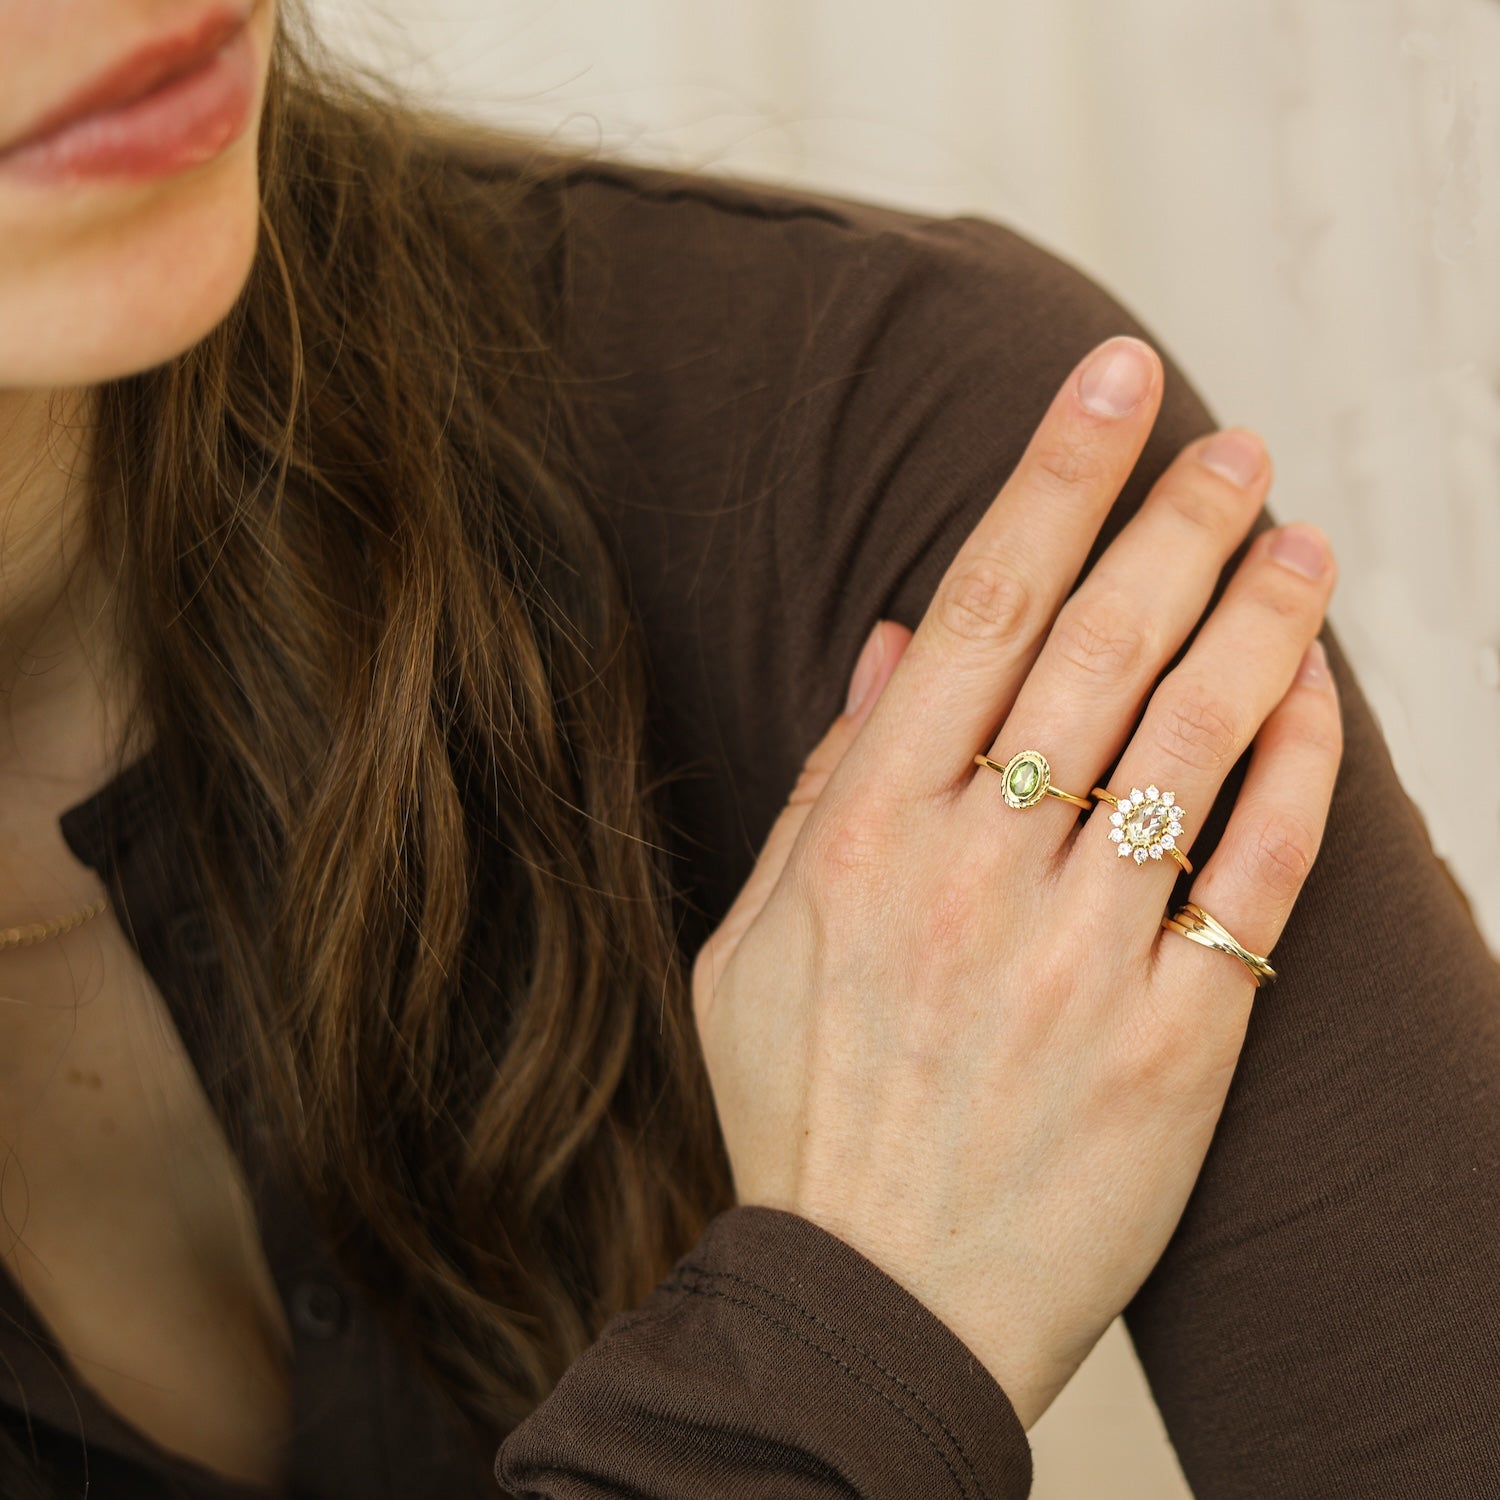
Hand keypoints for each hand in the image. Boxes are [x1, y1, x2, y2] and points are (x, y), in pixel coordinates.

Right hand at [691, 334, 1341, 1428]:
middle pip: (1103, 650)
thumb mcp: (751, 946)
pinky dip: (1296, 772)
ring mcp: (1080, 960)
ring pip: (1198, 741)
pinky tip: (1314, 695)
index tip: (1110, 384)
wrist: (871, 1304)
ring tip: (1298, 541)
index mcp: (865, 839)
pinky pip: (1256, 879)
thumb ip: (823, 787)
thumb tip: (898, 647)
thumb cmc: (799, 1114)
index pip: (978, 611)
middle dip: (1179, 522)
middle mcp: (973, 876)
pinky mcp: (1173, 1045)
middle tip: (1237, 446)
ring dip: (1260, 620)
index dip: (1050, 480)